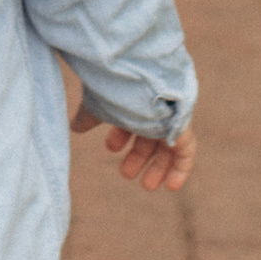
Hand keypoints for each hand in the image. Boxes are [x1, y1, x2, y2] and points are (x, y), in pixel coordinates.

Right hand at [71, 87, 195, 194]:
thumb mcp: (98, 104)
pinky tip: (170, 186)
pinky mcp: (182, 126)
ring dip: (158, 168)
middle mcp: (155, 107)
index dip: (121, 136)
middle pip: (150, 135)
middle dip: (138, 157)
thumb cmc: (115, 84)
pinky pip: (186, 151)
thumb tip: (74, 127)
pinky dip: (180, 169)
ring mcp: (170, 116)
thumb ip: (89, 116)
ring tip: (146, 185)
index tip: (111, 149)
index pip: (132, 120)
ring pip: (167, 146)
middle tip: (126, 174)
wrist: (136, 73)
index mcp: (135, 99)